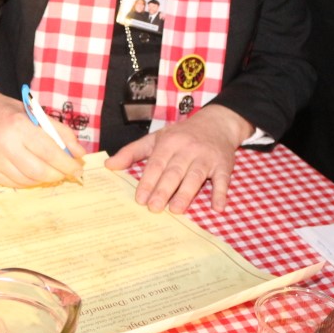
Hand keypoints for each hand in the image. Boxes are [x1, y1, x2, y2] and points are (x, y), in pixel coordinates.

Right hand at [0, 80, 84, 186]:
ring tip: (52, 172)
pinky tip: (34, 173)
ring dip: (45, 179)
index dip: (67, 163)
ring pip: (27, 181)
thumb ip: (61, 133)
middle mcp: (3, 143)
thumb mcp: (37, 114)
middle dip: (58, 175)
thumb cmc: (10, 113)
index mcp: (18, 125)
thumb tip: (79, 154)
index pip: (49, 151)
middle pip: (39, 171)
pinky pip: (14, 183)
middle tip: (68, 173)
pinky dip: (29, 182)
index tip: (78, 168)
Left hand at [105, 104, 251, 213]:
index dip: (148, 181)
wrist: (216, 123)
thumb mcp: (156, 138)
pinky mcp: (224, 165)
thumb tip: (109, 166)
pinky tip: (217, 207)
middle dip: (164, 190)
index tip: (140, 199)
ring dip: (186, 193)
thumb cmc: (182, 134)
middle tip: (154, 208)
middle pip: (174, 172)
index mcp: (169, 143)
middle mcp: (187, 149)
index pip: (156, 164)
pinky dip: (221, 193)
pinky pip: (223, 180)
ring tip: (176, 209)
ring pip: (195, 176)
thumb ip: (132, 152)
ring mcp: (206, 157)